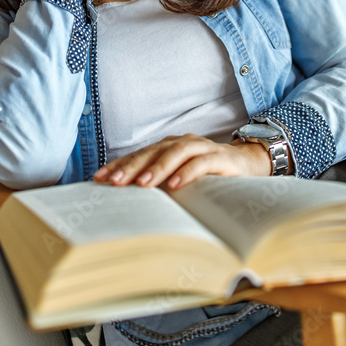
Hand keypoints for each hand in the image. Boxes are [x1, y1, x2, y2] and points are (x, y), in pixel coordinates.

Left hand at [93, 134, 271, 190]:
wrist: (247, 164)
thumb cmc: (208, 175)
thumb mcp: (180, 179)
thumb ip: (159, 184)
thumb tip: (128, 202)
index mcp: (168, 147)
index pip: (139, 155)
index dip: (118, 165)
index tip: (98, 178)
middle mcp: (181, 143)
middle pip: (152, 151)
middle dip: (131, 166)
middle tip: (114, 182)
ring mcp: (201, 148)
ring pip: (175, 153)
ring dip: (157, 168)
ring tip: (142, 184)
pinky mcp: (219, 158)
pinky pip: (201, 163)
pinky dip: (187, 172)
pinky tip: (175, 184)